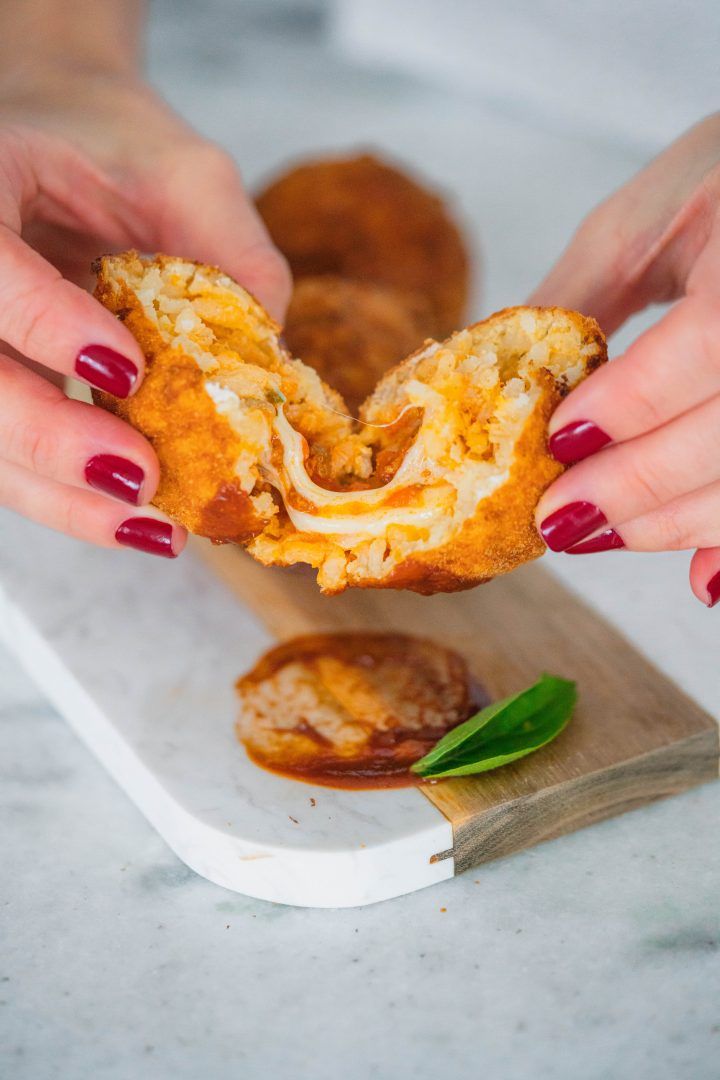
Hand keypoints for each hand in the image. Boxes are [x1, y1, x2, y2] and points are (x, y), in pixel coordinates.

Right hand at [0, 67, 289, 556]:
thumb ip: (231, 254)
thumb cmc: (114, 144)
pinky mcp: (0, 384)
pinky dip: (69, 499)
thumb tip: (272, 371)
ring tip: (150, 528)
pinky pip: (13, 457)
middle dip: (49, 439)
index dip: (46, 325)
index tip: (127, 369)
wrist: (60, 145)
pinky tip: (136, 522)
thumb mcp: (187, 174)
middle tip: (138, 477)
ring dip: (60, 496)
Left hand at [529, 114, 719, 606]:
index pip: (708, 344)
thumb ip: (576, 304)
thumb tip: (501, 389)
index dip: (631, 406)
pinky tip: (702, 579)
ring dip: (679, 522)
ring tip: (600, 535)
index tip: (559, 441)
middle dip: (639, 486)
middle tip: (558, 518)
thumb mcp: (640, 222)